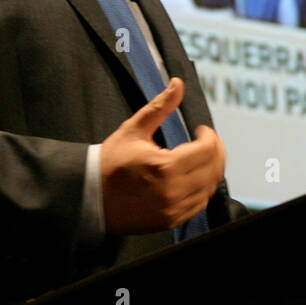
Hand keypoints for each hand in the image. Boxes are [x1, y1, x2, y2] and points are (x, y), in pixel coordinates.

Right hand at [101, 78, 226, 233]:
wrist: (89, 195)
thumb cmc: (110, 162)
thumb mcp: (134, 129)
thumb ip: (160, 106)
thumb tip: (177, 83)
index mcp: (166, 167)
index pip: (208, 150)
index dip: (210, 136)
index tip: (201, 131)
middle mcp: (173, 191)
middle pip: (214, 169)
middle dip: (215, 152)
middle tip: (206, 142)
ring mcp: (172, 210)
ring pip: (209, 188)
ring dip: (210, 171)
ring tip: (200, 159)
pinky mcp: (170, 221)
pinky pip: (198, 205)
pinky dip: (201, 190)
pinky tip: (193, 178)